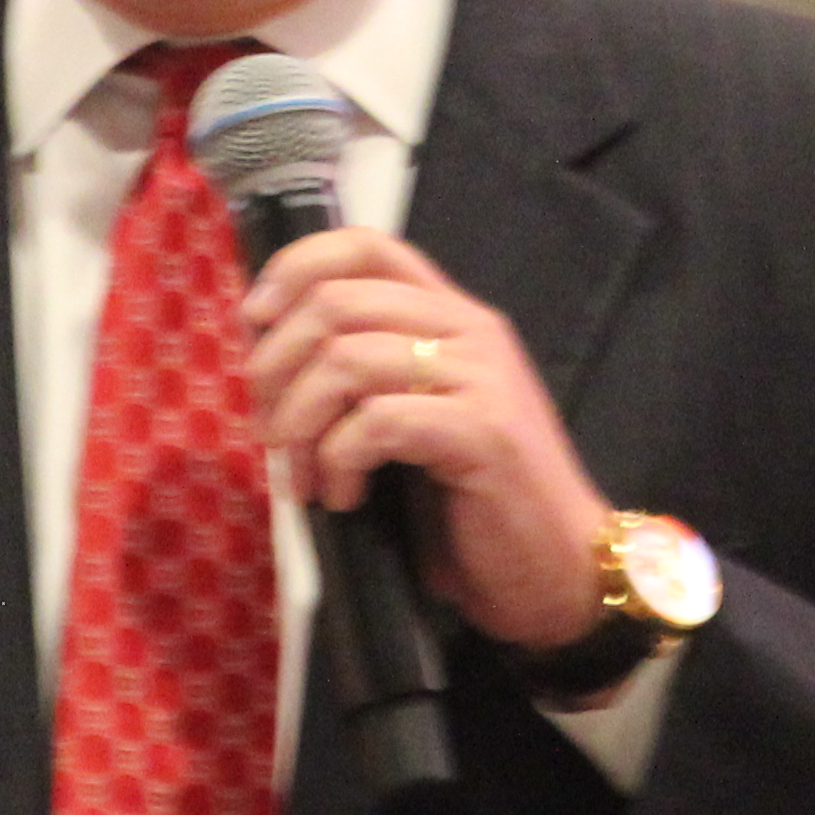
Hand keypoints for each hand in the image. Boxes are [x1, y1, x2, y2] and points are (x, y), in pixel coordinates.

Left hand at [236, 228, 616, 652]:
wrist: (559, 569)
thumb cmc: (475, 504)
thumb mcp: (412, 421)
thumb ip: (364, 377)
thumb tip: (267, 359)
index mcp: (453, 317)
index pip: (367, 245)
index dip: (296, 268)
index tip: (254, 321)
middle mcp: (471, 330)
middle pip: (338, 301)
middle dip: (277, 366)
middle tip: (269, 429)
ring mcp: (482, 378)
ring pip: (347, 359)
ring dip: (300, 422)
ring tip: (301, 476)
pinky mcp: (483, 431)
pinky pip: (377, 421)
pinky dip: (339, 461)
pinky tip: (345, 498)